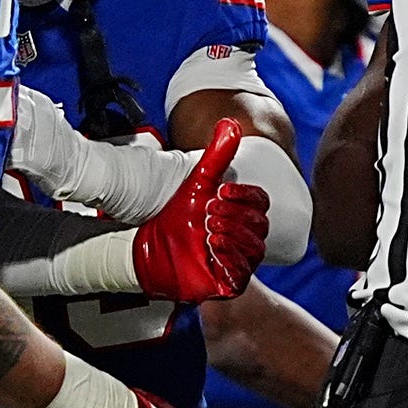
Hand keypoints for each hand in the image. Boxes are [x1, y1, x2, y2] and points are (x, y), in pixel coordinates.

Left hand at [131, 119, 268, 302]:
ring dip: (234, 238)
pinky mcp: (225, 283)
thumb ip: (216, 155)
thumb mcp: (196, 182)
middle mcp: (242, 236)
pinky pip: (241, 276)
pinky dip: (231, 263)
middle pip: (260, 226)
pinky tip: (212, 252)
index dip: (245, 196)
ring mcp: (236, 260)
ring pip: (255, 250)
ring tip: (209, 232)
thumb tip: (230, 124)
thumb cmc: (173, 215)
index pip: (261, 202)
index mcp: (241, 211)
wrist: (146, 244)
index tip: (222, 191)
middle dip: (236, 217)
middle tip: (209, 213)